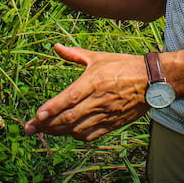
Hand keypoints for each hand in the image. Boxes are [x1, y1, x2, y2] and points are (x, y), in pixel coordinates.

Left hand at [24, 44, 149, 141]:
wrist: (152, 80)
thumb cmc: (123, 65)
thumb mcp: (98, 57)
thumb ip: (75, 55)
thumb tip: (56, 47)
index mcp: (94, 81)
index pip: (69, 98)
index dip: (52, 108)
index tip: (37, 115)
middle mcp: (99, 100)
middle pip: (69, 117)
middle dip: (47, 125)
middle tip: (30, 128)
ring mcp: (106, 114)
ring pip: (77, 129)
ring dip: (59, 131)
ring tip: (44, 130)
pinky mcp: (113, 123)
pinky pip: (91, 134)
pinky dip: (77, 135)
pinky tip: (68, 132)